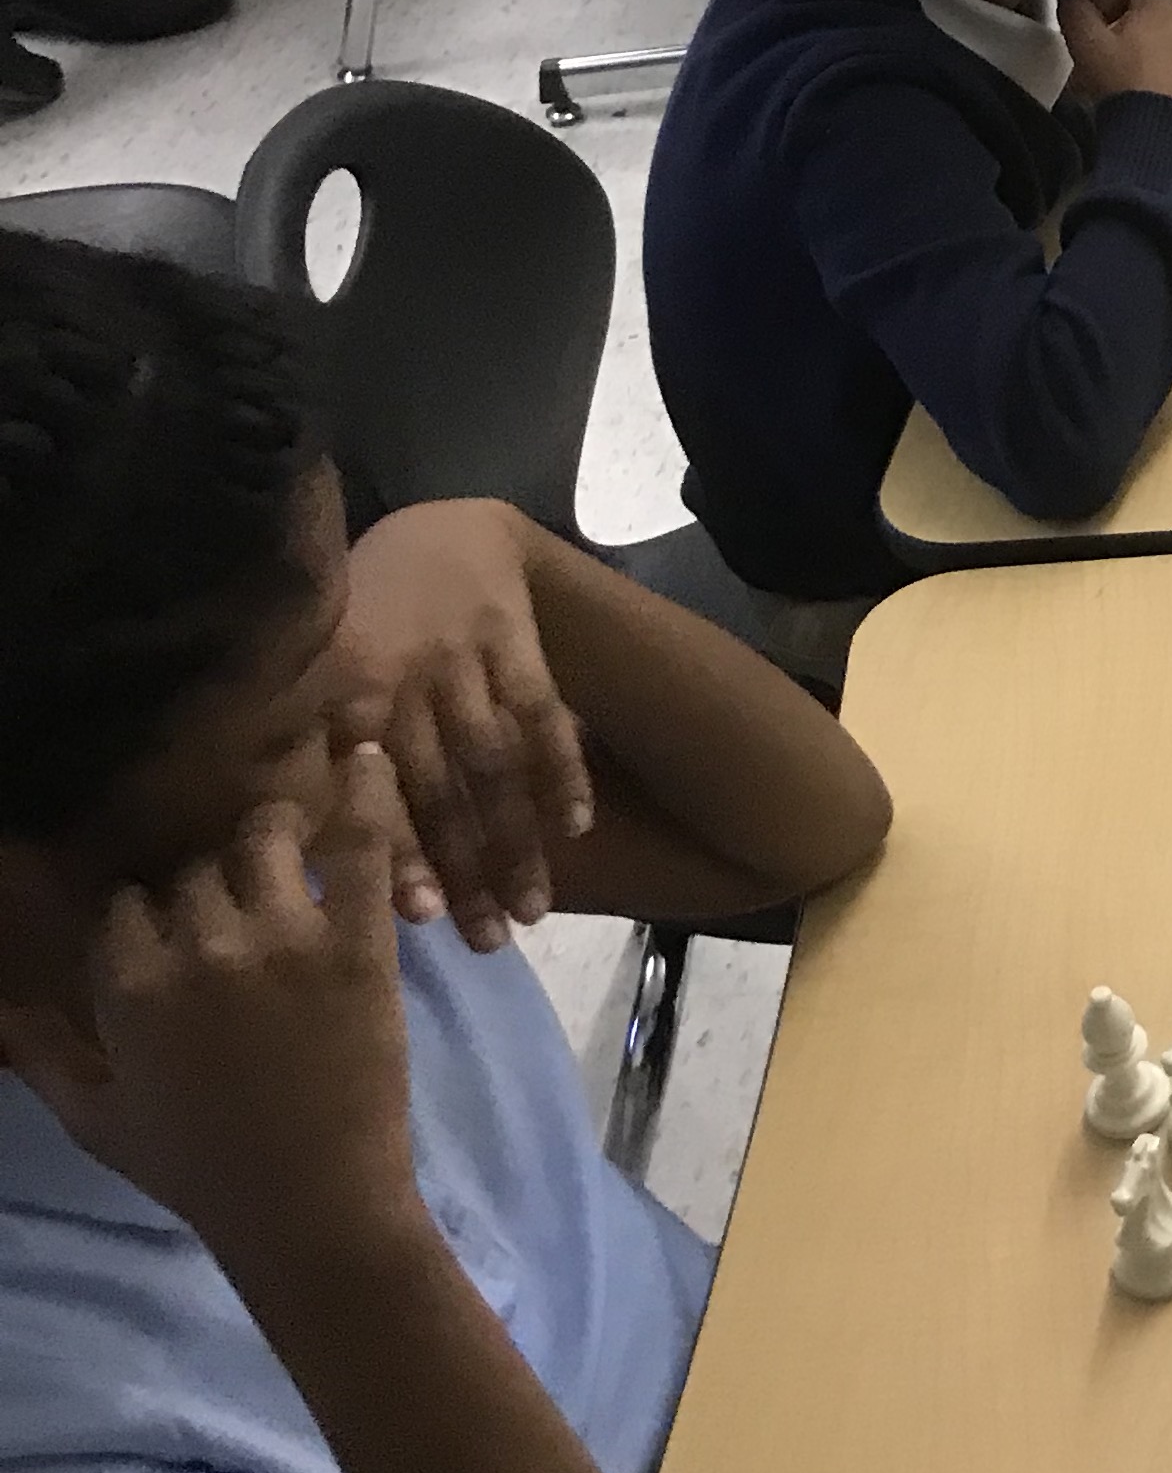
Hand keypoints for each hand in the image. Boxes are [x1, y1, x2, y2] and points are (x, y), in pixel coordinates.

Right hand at [0, 745, 420, 1272]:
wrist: (310, 1202)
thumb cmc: (197, 1168)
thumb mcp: (97, 1116)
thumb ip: (45, 1055)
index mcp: (127, 984)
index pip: (123, 903)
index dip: (147, 911)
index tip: (169, 920)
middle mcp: (197, 946)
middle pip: (194, 870)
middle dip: (209, 880)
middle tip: (236, 895)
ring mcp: (283, 938)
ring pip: (262, 841)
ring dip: (270, 838)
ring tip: (284, 839)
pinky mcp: (359, 941)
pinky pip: (360, 848)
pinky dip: (364, 796)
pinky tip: (365, 756)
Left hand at [326, 500, 592, 951]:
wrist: (445, 531)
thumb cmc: (365, 618)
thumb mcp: (319, 672)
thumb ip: (308, 752)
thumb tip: (295, 852)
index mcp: (345, 694)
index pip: (373, 787)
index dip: (398, 851)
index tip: (420, 917)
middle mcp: (403, 678)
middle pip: (440, 788)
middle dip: (467, 868)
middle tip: (490, 941)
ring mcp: (465, 658)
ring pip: (493, 763)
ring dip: (516, 839)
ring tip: (532, 909)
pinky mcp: (518, 641)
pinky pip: (542, 714)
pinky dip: (562, 770)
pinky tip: (574, 826)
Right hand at [1061, 0, 1171, 111]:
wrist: (1158, 143)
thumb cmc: (1123, 85)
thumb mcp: (1085, 45)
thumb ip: (1077, 14)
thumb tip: (1080, 5)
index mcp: (1159, 5)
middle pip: (1146, 1)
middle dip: (1118, 8)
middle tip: (1091, 36)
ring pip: (1155, 34)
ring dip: (1130, 42)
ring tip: (1106, 76)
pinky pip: (1167, 68)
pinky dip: (1146, 74)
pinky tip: (1132, 98)